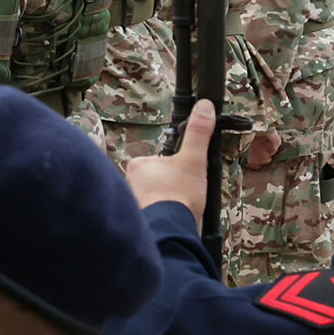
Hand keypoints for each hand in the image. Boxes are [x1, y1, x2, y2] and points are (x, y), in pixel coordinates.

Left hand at [126, 101, 213, 221]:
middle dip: (172, 189)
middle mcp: (128, 182)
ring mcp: (131, 201)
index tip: (185, 181)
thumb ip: (198, 134)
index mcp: (138, 165)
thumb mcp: (194, 159)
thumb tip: (204, 106)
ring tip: (179, 209)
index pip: (161, 163)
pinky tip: (172, 219)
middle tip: (184, 196)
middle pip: (158, 182)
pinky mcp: (137, 219)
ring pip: (155, 198)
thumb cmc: (178, 194)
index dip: (177, 171)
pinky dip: (163, 215)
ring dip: (167, 203)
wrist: (169, 228)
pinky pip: (152, 213)